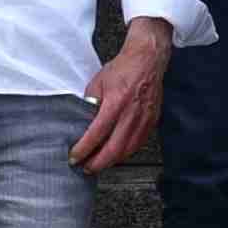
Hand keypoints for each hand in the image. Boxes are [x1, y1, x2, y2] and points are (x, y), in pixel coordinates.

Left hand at [75, 20, 173, 169]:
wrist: (147, 60)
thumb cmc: (123, 68)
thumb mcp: (98, 82)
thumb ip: (90, 103)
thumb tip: (84, 120)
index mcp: (116, 102)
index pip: (97, 134)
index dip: (84, 149)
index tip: (75, 157)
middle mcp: (132, 113)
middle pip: (114, 149)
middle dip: (98, 163)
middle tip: (86, 167)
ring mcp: (144, 119)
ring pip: (128, 150)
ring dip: (112, 161)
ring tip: (99, 164)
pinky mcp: (152, 120)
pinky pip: (138, 143)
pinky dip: (126, 152)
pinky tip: (117, 154)